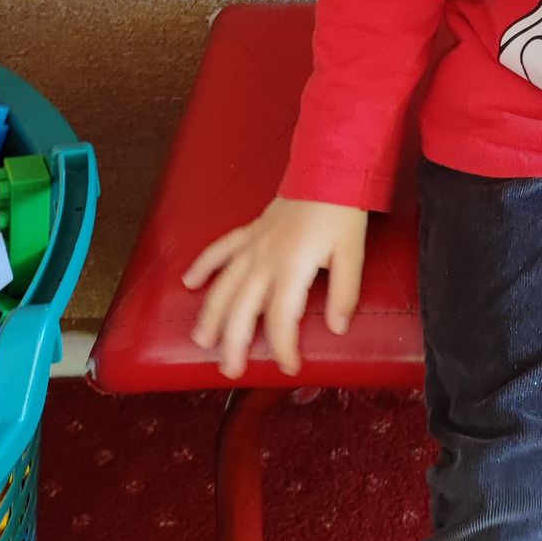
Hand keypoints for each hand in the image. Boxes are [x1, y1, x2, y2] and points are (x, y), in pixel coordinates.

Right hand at [181, 197, 367, 378]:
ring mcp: (253, 245)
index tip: (291, 367)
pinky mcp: (250, 231)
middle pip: (242, 309)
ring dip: (210, 314)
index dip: (283, 348)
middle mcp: (265, 259)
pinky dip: (203, 265)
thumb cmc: (342, 210)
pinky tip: (189, 282)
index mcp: (293, 266)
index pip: (281, 319)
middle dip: (235, 343)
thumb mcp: (352, 252)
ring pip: (223, 285)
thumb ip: (344, 292)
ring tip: (202, 340)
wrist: (329, 169)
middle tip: (231, 371)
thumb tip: (338, 328)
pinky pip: (220, 249)